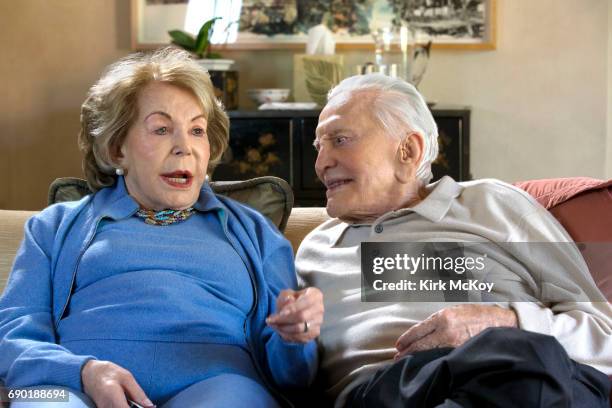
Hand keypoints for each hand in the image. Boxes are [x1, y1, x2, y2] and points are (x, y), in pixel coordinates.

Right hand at [81, 360, 154, 407]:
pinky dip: (123, 406)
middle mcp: (106, 406)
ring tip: (132, 401)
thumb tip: (150, 406)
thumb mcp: (127, 377)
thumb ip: (138, 393)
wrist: (89, 373)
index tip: (147, 407)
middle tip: (141, 403)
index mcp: (113, 395)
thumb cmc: (108, 372)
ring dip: (129, 406)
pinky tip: (126, 402)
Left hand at [266, 287, 323, 342]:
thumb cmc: (292, 299)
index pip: (305, 302)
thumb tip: (289, 301)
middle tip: (270, 320)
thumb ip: (286, 296)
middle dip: (284, 320)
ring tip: (273, 326)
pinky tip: (280, 331)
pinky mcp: (315, 332)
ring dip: (284, 329)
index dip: (292, 308)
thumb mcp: (286, 294)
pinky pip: (301, 338)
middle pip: (301, 316)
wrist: (298, 309)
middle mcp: (320, 309)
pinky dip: (288, 336)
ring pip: (300, 329)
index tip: (280, 313)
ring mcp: (319, 322)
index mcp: (315, 295)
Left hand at [394, 304, 516, 359]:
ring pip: (430, 352)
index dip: (406, 339)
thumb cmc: (475, 315)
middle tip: (398, 356)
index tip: (399, 345)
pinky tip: (428, 362)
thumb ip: (437, 321)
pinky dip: (433, 359)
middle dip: (408, 351)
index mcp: (443, 317)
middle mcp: (446, 329)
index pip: (418, 330)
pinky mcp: (462, 351)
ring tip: (408, 361)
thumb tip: (421, 333)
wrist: (499, 321)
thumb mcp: (453, 311)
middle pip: (421, 344)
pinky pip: (443, 357)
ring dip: (418, 357)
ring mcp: (455, 342)